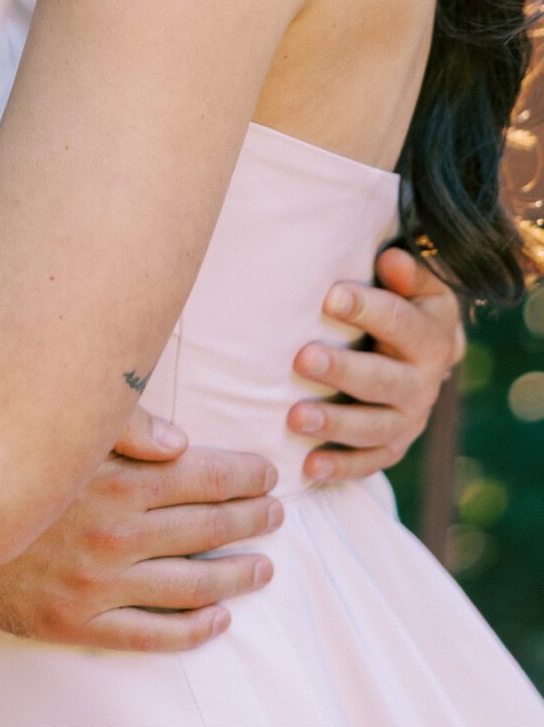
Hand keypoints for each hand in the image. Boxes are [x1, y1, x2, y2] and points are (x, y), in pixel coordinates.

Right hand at [0, 407, 281, 652]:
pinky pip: (150, 635)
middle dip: (250, 520)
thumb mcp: (58, 427)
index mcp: (117, 480)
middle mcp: (116, 534)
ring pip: (190, 584)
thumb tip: (182, 440)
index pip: (204, 479)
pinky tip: (216, 620)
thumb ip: (124, 428)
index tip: (268, 474)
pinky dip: (191, 630)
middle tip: (277, 515)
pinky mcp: (77, 621)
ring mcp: (99, 584)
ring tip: (261, 568)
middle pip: (206, 529)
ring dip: (234, 575)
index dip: (244, 477)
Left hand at [289, 246, 463, 481]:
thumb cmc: (406, 304)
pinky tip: (309, 466)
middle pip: (384, 380)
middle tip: (302, 359)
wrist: (426, 353)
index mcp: (432, 337)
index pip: (399, 322)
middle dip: (343, 370)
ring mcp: (410, 419)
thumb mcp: (416, 284)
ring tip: (295, 417)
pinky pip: (370, 462)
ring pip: (374, 427)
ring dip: (335, 424)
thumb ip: (407, 271)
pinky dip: (341, 467)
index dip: (366, 308)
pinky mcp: (393, 446)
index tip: (329, 296)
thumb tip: (392, 259)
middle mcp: (425, 383)